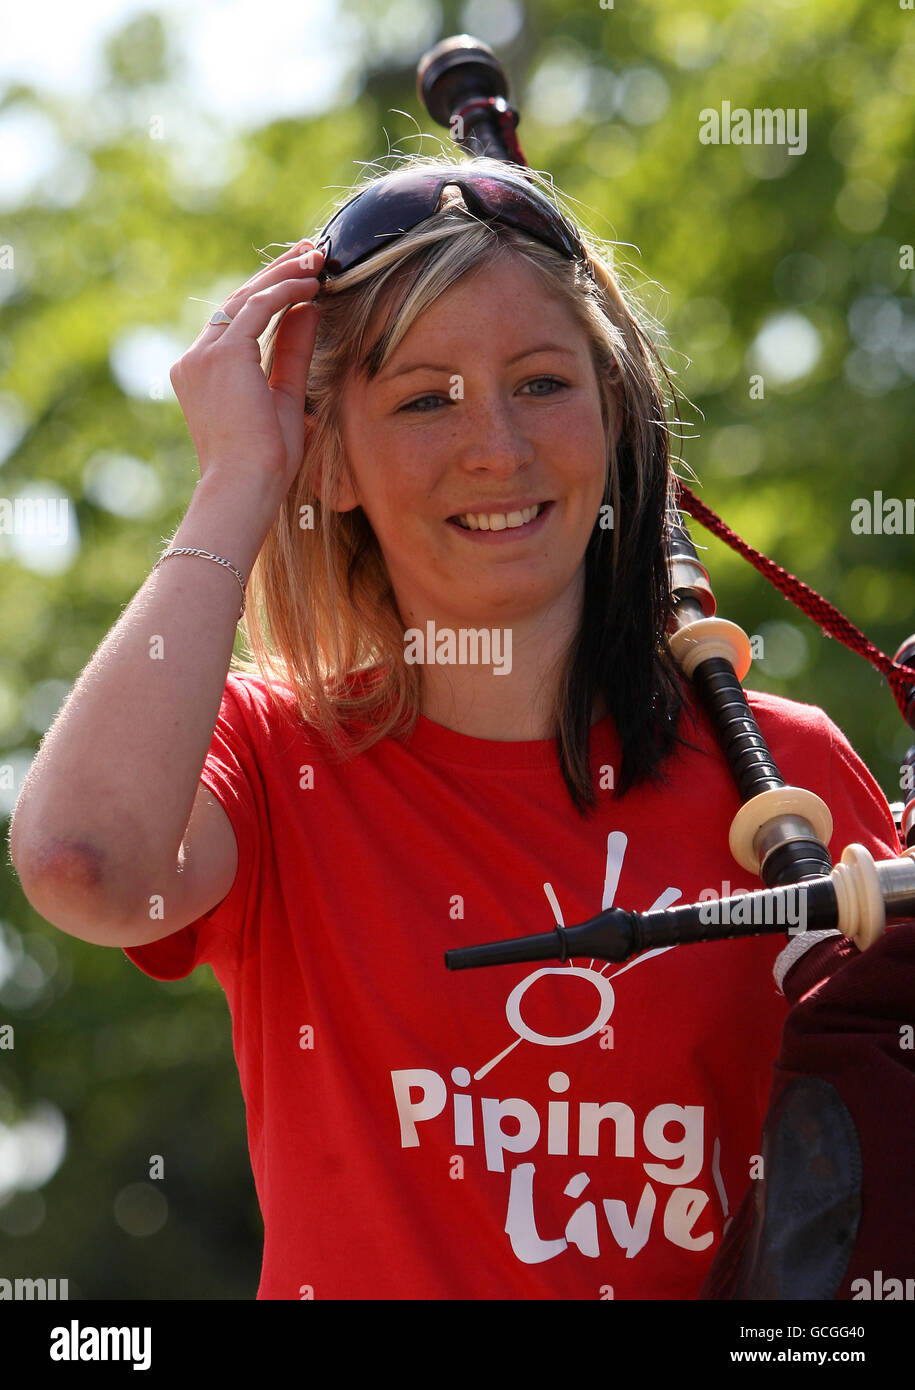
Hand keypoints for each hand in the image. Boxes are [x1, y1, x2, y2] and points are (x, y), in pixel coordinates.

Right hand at [169, 239, 324, 496]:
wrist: (245, 488)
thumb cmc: (264, 462)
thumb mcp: (284, 397)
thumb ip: (292, 353)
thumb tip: (309, 309)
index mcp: (201, 374)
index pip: (235, 322)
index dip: (269, 295)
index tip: (299, 278)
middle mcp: (195, 360)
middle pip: (238, 301)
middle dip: (277, 274)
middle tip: (309, 252)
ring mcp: (203, 356)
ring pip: (246, 298)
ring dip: (284, 275)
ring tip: (316, 259)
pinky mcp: (222, 355)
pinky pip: (257, 308)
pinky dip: (285, 291)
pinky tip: (311, 283)